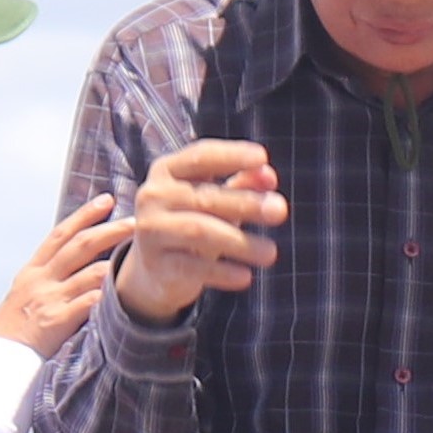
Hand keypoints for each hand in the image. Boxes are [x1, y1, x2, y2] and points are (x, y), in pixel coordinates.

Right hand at [0, 195, 135, 356]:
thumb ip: (53, 273)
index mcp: (34, 269)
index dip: (83, 215)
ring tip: (139, 257)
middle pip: (78, 247)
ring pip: (87, 273)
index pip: (60, 234)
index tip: (106, 200)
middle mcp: (41, 279)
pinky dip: (104, 297)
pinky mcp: (57, 321)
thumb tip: (81, 256)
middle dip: (108, 232)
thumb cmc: (18, 323)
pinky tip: (123, 292)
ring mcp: (49, 299)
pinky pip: (86, 305)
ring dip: (114, 264)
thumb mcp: (29, 290)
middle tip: (134, 222)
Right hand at [114, 138, 283, 324]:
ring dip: (240, 242)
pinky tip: (245, 276)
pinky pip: (193, 267)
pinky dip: (222, 272)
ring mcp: (152, 229)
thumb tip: (268, 174)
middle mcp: (154, 195)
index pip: (200, 157)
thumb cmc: (192, 222)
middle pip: (205, 196)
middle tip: (280, 211)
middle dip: (246, 203)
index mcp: (168, 171)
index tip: (262, 157)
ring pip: (199, 231)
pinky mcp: (157, 263)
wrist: (154, 268)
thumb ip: (242, 185)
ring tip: (271, 253)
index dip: (231, 156)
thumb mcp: (215, 201)